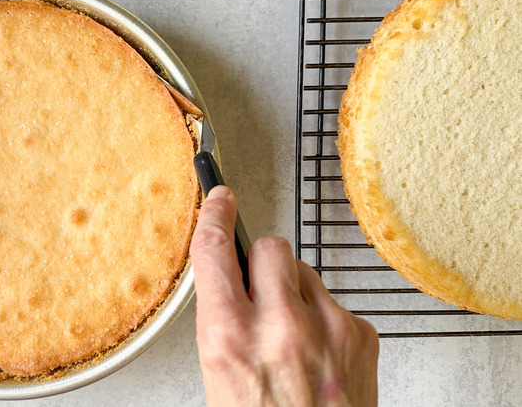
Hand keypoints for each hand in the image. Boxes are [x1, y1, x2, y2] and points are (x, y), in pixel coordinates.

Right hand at [191, 186, 378, 405]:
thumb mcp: (220, 377)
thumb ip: (225, 323)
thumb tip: (231, 282)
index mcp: (230, 339)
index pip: (216, 252)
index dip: (215, 216)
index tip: (220, 199)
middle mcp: (280, 327)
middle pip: (271, 247)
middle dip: (262, 261)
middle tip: (259, 287)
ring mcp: (327, 329)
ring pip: (305, 272)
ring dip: (294, 291)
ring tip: (291, 334)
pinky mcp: (360, 335)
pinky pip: (334, 302)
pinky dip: (323, 319)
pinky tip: (318, 353)